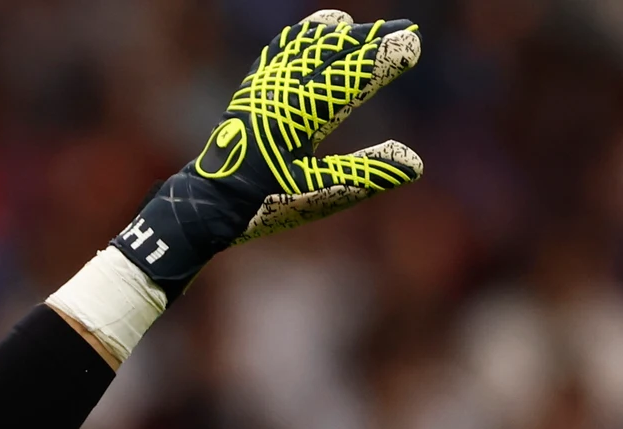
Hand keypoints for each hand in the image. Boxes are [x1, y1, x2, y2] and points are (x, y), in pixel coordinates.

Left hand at [111, 11, 423, 298]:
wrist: (208, 203)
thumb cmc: (263, 204)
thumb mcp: (318, 194)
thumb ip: (365, 174)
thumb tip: (414, 163)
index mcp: (296, 118)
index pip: (348, 78)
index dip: (381, 59)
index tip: (412, 44)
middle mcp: (278, 94)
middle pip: (332, 53)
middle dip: (372, 39)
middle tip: (409, 30)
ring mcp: (263, 87)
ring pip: (307, 45)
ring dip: (343, 35)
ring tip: (373, 29)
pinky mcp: (252, 89)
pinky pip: (280, 50)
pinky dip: (304, 36)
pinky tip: (319, 31)